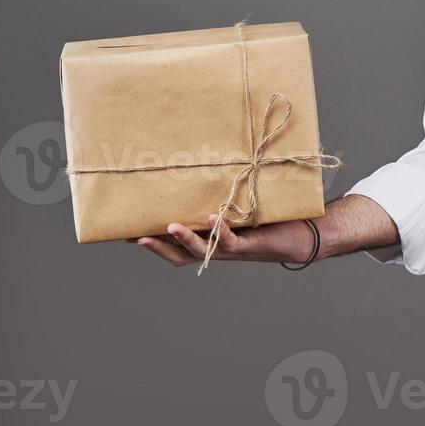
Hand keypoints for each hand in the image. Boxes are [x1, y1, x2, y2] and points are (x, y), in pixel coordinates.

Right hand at [131, 215, 315, 267]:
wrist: (297, 237)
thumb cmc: (265, 221)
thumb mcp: (237, 208)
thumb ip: (220, 197)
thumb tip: (202, 170)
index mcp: (207, 241)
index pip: (173, 246)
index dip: (151, 243)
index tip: (127, 233)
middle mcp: (214, 249)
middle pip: (179, 255)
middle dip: (157, 247)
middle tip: (136, 236)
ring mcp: (230, 248)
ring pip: (201, 250)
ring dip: (185, 239)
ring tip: (169, 226)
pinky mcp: (249, 244)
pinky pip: (230, 240)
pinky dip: (220, 230)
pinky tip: (212, 217)